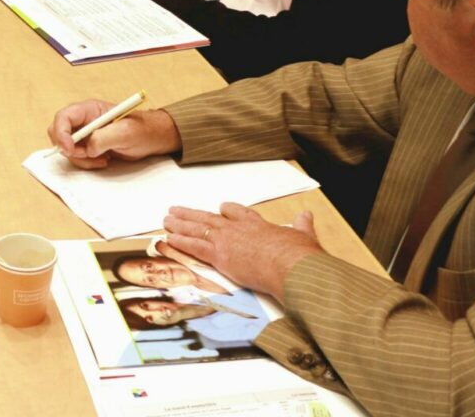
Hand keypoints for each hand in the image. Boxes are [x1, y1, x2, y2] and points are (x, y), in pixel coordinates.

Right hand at [47, 101, 180, 168]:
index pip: (63, 117)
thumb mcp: (126, 132)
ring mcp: (85, 134)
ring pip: (67, 149)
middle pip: (59, 133)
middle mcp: (83, 120)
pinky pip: (77, 157)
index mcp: (89, 109)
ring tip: (103, 158)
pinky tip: (104, 160)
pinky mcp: (88, 146)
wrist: (153, 139)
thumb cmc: (143, 130)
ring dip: (81, 158)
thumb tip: (87, 148)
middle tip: (88, 155)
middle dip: (70, 148)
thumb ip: (103, 138)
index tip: (70, 149)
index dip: (61, 133)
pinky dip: (86, 163)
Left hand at [162, 203, 323, 299]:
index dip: (227, 211)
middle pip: (211, 218)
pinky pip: (195, 246)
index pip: (238, 213)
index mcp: (259, 225)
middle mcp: (239, 229)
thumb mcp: (304, 236)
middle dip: (192, 214)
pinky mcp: (220, 256)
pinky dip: (181, 241)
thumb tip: (307, 215)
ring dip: (180, 224)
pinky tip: (169, 237)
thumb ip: (302, 226)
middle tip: (177, 210)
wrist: (292, 266)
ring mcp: (227, 241)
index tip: (220, 208)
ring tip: (166, 219)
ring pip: (198, 229)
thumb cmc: (300, 255)